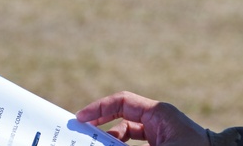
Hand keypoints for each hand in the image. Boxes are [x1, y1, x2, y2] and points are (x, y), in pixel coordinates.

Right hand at [77, 91, 208, 145]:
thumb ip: (128, 145)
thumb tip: (107, 142)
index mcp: (158, 112)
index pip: (122, 101)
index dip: (98, 108)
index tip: (80, 119)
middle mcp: (158, 120)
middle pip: (121, 119)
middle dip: (100, 129)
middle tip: (80, 137)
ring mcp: (160, 134)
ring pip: (127, 135)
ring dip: (111, 142)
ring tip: (93, 145)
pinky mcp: (162, 145)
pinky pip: (137, 144)